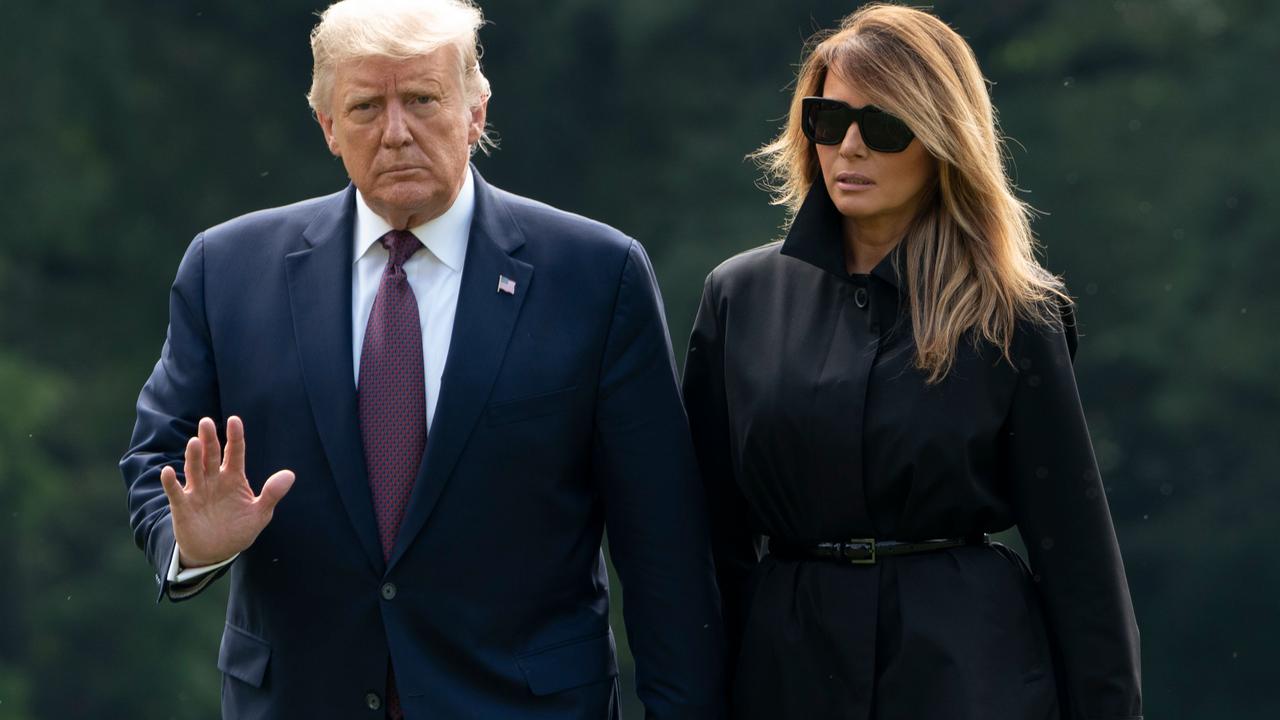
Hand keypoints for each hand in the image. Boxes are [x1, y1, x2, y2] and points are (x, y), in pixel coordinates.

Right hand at [159, 416, 294, 566]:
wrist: (216, 553)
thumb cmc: (239, 529)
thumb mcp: (260, 513)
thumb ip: (272, 494)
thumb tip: (290, 475)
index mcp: (234, 478)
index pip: (235, 453)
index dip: (235, 437)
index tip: (234, 420)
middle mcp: (214, 480)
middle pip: (211, 456)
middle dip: (209, 440)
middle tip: (207, 422)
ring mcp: (197, 491)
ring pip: (194, 469)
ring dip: (193, 457)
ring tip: (194, 442)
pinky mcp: (183, 506)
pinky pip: (175, 492)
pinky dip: (171, 483)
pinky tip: (168, 472)